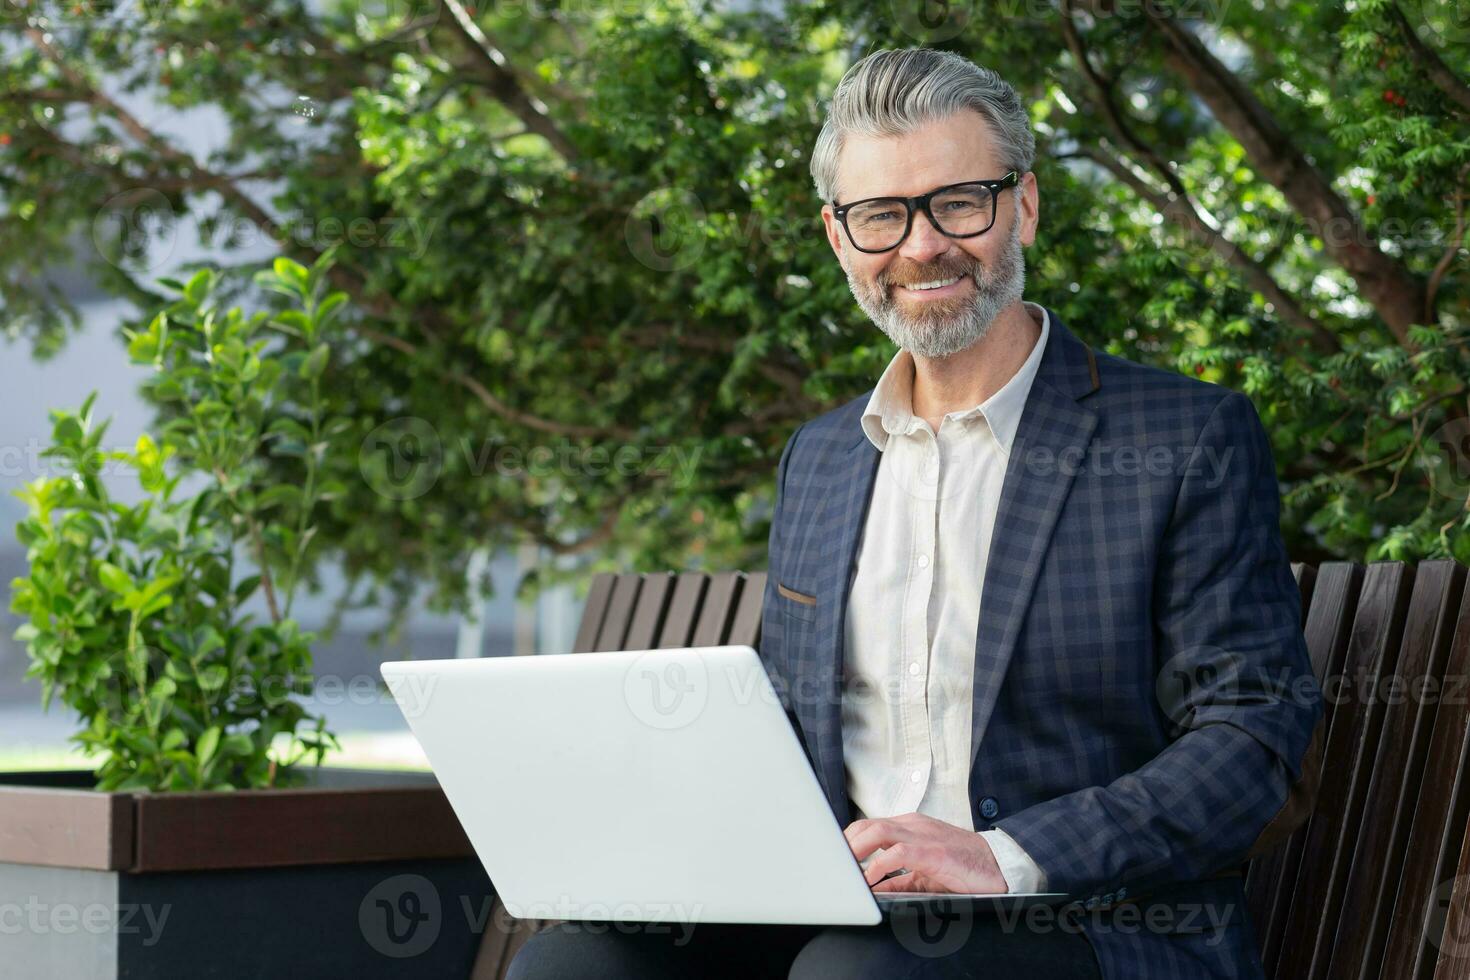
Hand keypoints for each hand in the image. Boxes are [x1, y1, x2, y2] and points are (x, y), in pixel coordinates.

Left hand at [844, 812, 1008, 893]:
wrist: (997, 866)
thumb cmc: (961, 867)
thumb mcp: (923, 873)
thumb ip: (898, 879)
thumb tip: (872, 888)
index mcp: (909, 827)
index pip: (868, 826)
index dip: (847, 840)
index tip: (833, 856)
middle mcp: (913, 826)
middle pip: (867, 825)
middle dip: (845, 842)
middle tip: (831, 863)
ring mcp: (923, 836)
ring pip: (877, 832)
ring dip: (855, 849)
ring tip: (843, 867)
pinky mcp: (933, 852)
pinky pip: (898, 854)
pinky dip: (879, 866)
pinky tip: (870, 879)